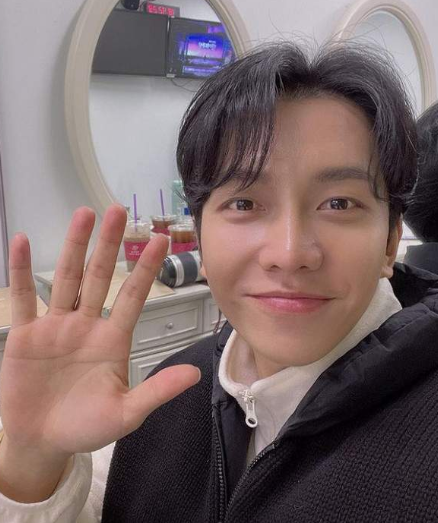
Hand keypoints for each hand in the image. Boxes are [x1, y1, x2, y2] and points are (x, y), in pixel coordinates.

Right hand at [0, 205, 199, 459]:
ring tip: (83, 215)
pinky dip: (22, 271)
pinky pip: (24, 297)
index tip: (159, 239)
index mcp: (114, 339)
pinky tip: (23, 242)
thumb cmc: (87, 426)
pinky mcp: (27, 334)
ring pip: (67, 278)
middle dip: (108, 244)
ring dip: (74, 247)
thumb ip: (157, 390)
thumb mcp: (126, 412)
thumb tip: (196, 375)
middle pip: (100, 276)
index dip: (146, 269)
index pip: (134, 296)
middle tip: (118, 211)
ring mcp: (57, 326)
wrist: (44, 442)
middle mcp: (87, 325)